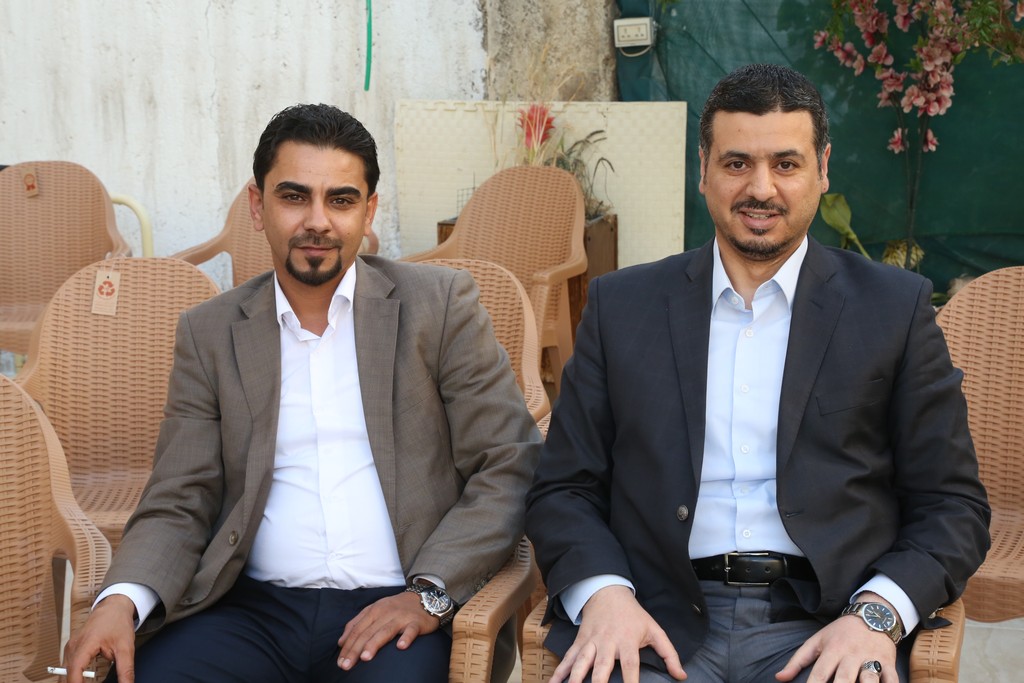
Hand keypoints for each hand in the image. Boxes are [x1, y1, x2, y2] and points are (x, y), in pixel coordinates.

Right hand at [62, 594, 136, 682]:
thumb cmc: (118, 623)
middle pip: (66, 674)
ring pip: (64, 673)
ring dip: (73, 682)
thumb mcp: (126, 648)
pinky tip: (81, 682)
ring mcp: (70, 648)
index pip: (75, 671)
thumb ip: (125, 670)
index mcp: (85, 644)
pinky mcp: (71, 650)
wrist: (113, 607)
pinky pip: (67, 668)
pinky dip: (72, 677)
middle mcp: (73, 646)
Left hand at [336, 590, 439, 669]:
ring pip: (386, 631)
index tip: (340, 662)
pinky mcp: (416, 622)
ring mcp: (401, 617)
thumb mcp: (374, 611)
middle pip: (367, 632)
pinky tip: (401, 647)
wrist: (423, 598)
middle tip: (346, 666)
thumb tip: (341, 642)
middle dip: (355, 650)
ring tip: (365, 658)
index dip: (347, 646)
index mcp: (374, 610)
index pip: (357, 630)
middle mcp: (386, 613)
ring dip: (375, 644)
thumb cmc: (396, 608)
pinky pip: (411, 630)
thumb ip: (357, 624)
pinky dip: (406, 638)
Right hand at [552, 585, 685, 682]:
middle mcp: (607, 643)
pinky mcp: (579, 642)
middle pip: (601, 668)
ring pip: (581, 664)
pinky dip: (559, 672)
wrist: (607, 593)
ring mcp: (590, 643)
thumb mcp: (654, 630)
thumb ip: (669, 654)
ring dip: (575, 679)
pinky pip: (567, 659)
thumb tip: (681, 676)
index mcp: (627, 642)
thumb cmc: (633, 616)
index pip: (630, 666)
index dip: (630, 682)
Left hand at [775, 614, 896, 682]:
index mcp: (832, 650)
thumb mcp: (817, 641)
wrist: (872, 615)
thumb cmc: (840, 633)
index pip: (819, 674)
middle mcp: (851, 656)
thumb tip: (779, 678)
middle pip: (844, 679)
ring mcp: (871, 659)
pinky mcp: (888, 663)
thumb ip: (798, 661)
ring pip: (869, 680)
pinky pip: (892, 679)